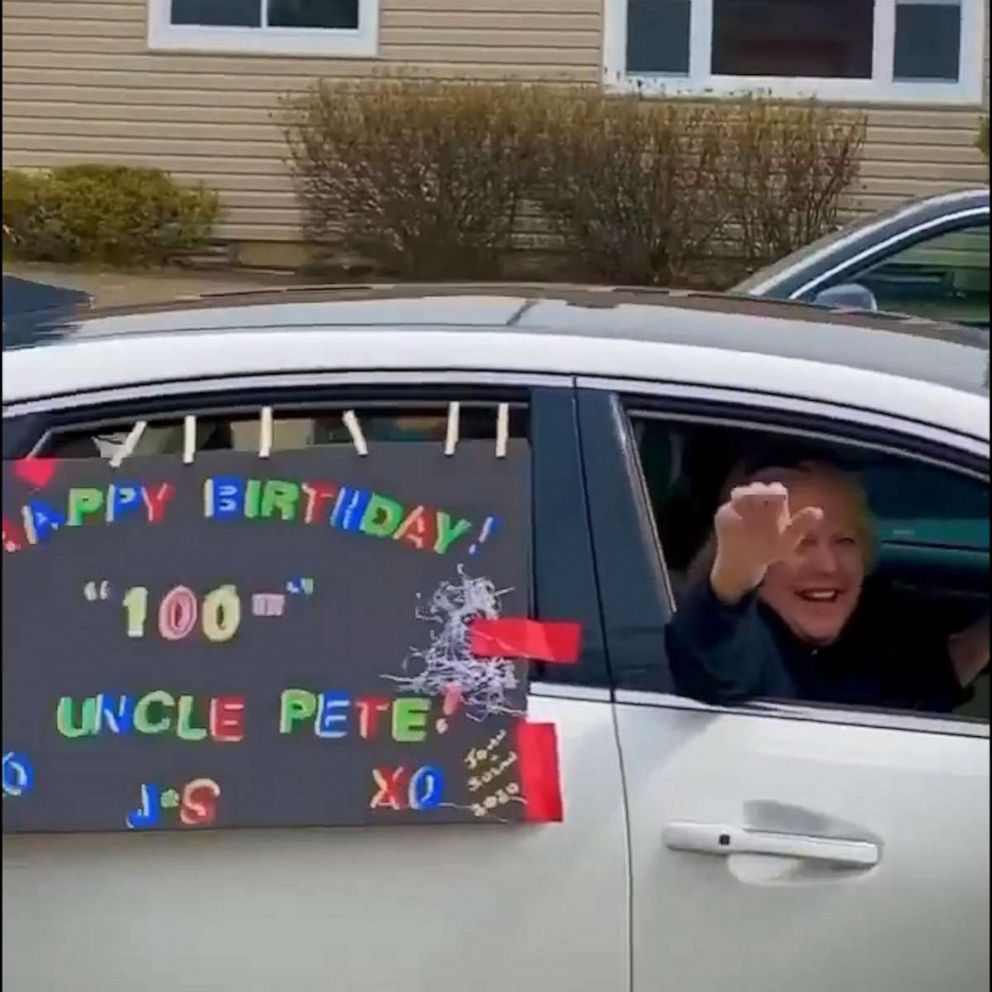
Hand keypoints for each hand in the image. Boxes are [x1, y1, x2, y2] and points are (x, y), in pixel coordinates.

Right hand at [709, 482, 822, 604]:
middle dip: (759, 491)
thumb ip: (801, 525)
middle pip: (757, 489)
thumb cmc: (771, 549)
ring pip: (740, 494)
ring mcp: (738, 508)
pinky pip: (727, 509)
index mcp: (773, 504)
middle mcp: (755, 502)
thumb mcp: (788, 541)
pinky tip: (737, 516)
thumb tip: (818, 510)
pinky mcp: (724, 515)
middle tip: (761, 496)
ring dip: (743, 497)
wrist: (745, 561)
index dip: (776, 491)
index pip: (776, 490)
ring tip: (745, 503)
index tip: (779, 496)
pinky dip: (732, 511)